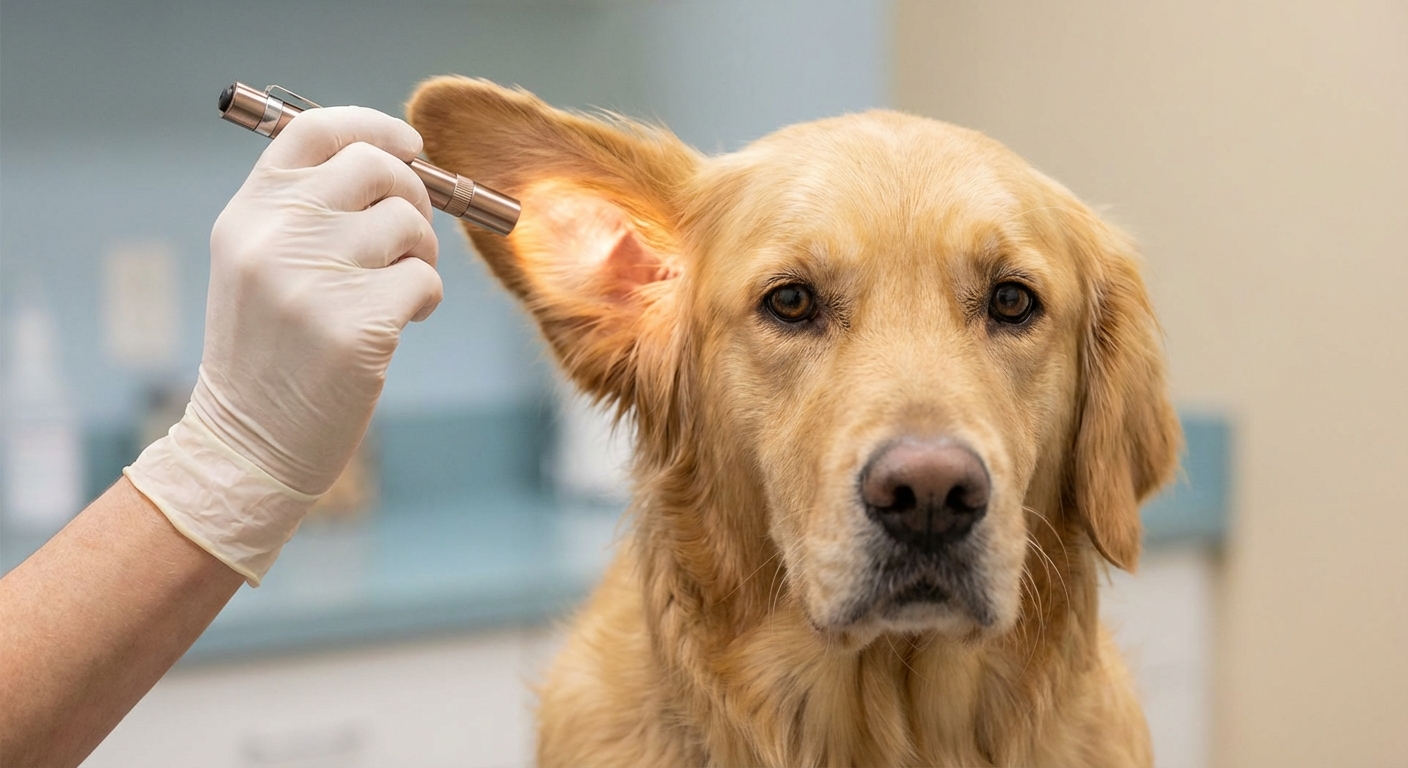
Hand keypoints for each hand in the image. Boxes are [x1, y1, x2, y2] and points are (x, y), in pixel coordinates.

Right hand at [125, 107, 442, 583]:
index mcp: (248, 214)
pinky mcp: (357, 326)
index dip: (373, 127)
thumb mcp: (259, 268)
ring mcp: (315, 280)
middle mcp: (276, 237)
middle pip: (375, 167)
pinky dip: (426, 298)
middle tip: (414, 234)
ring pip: (410, 224)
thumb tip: (395, 162)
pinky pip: (426, 279)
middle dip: (414, 194)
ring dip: (423, 253)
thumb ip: (306, 212)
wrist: (247, 445)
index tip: (411, 144)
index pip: (314, 131)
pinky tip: (401, 324)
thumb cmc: (269, 354)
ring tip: (400, 290)